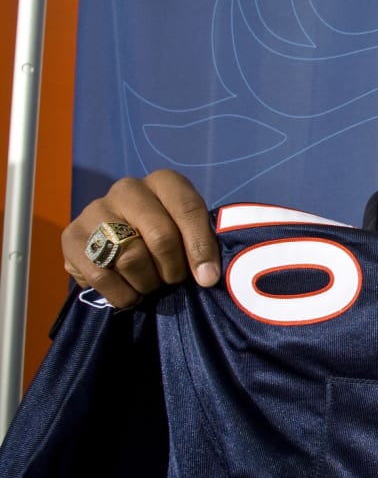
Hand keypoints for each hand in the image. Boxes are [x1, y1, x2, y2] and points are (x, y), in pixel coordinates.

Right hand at [61, 170, 218, 307]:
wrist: (117, 242)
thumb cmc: (167, 238)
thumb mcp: (189, 233)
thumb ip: (203, 246)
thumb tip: (207, 277)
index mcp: (163, 182)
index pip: (188, 209)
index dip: (200, 247)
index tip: (207, 278)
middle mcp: (128, 189)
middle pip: (161, 237)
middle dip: (173, 270)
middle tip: (173, 281)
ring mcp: (95, 210)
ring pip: (130, 259)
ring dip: (147, 284)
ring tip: (150, 284)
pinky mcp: (71, 236)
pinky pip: (101, 277)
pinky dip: (122, 295)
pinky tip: (129, 292)